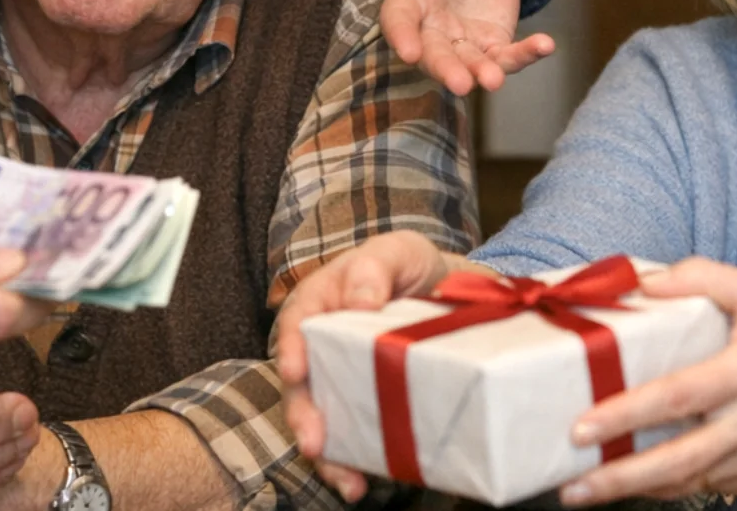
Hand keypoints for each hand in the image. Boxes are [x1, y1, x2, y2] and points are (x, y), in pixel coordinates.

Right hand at [275, 231, 459, 501]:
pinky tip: (360, 485)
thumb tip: (360, 300)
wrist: (445, 293)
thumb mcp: (398, 251)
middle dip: (303, 415)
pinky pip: (350, 439)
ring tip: (343, 479)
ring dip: (327, 454)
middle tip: (312, 441)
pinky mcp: (362, 407)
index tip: (295, 371)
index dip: (291, 347)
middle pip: (301, 384)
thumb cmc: (410, 267)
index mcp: (321, 301)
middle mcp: (321, 346)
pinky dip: (352, 464)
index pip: (297, 322)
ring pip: (320, 419)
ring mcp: (339, 380)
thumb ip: (374, 267)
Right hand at [374, 0, 553, 95]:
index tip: (409, 54)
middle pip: (437, 55)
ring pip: (473, 63)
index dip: (402, 38)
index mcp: (406, 2)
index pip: (398, 23)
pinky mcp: (493, 43)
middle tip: (460, 84)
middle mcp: (431, 31)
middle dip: (447, 70)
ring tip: (495, 81)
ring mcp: (463, 42)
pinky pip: (509, 54)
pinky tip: (546, 45)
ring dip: (484, 72)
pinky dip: (527, 53)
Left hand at [559, 258, 736, 504]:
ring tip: (584, 488)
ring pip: (687, 482)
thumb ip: (700, 277)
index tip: (583, 428)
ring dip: (634, 489)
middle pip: (678, 460)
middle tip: (573, 487)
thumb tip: (640, 282)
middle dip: (620, 478)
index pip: (677, 397)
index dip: (627, 415)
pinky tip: (633, 479)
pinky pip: (704, 487)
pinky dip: (667, 485)